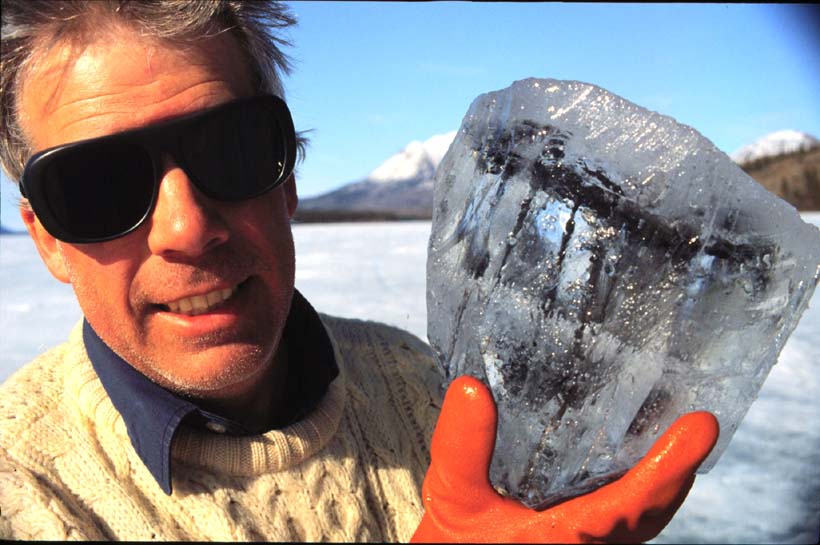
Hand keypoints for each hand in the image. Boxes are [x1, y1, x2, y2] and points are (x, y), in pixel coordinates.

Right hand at [411, 376, 718, 542]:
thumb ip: (460, 448)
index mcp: (566, 540)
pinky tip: (624, 464)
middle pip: (652, 515)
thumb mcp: (452, 499)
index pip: (633, 506)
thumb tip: (473, 388)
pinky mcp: (575, 543)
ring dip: (663, 483)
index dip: (671, 466)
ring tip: (674, 437)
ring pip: (642, 522)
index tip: (701, 427)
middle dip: (679, 472)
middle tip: (697, 424)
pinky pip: (622, 523)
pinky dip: (637, 493)